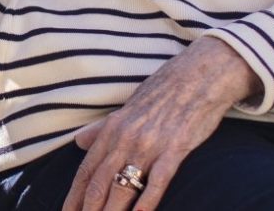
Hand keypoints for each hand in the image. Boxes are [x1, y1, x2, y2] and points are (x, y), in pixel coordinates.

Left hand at [62, 36, 259, 210]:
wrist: (199, 76)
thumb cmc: (162, 92)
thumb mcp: (126, 108)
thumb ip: (101, 129)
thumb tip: (78, 142)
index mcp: (111, 130)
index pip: (86, 170)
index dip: (74, 196)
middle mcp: (125, 138)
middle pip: (100, 182)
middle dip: (88, 209)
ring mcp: (150, 145)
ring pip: (124, 186)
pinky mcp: (176, 149)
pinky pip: (158, 181)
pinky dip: (146, 201)